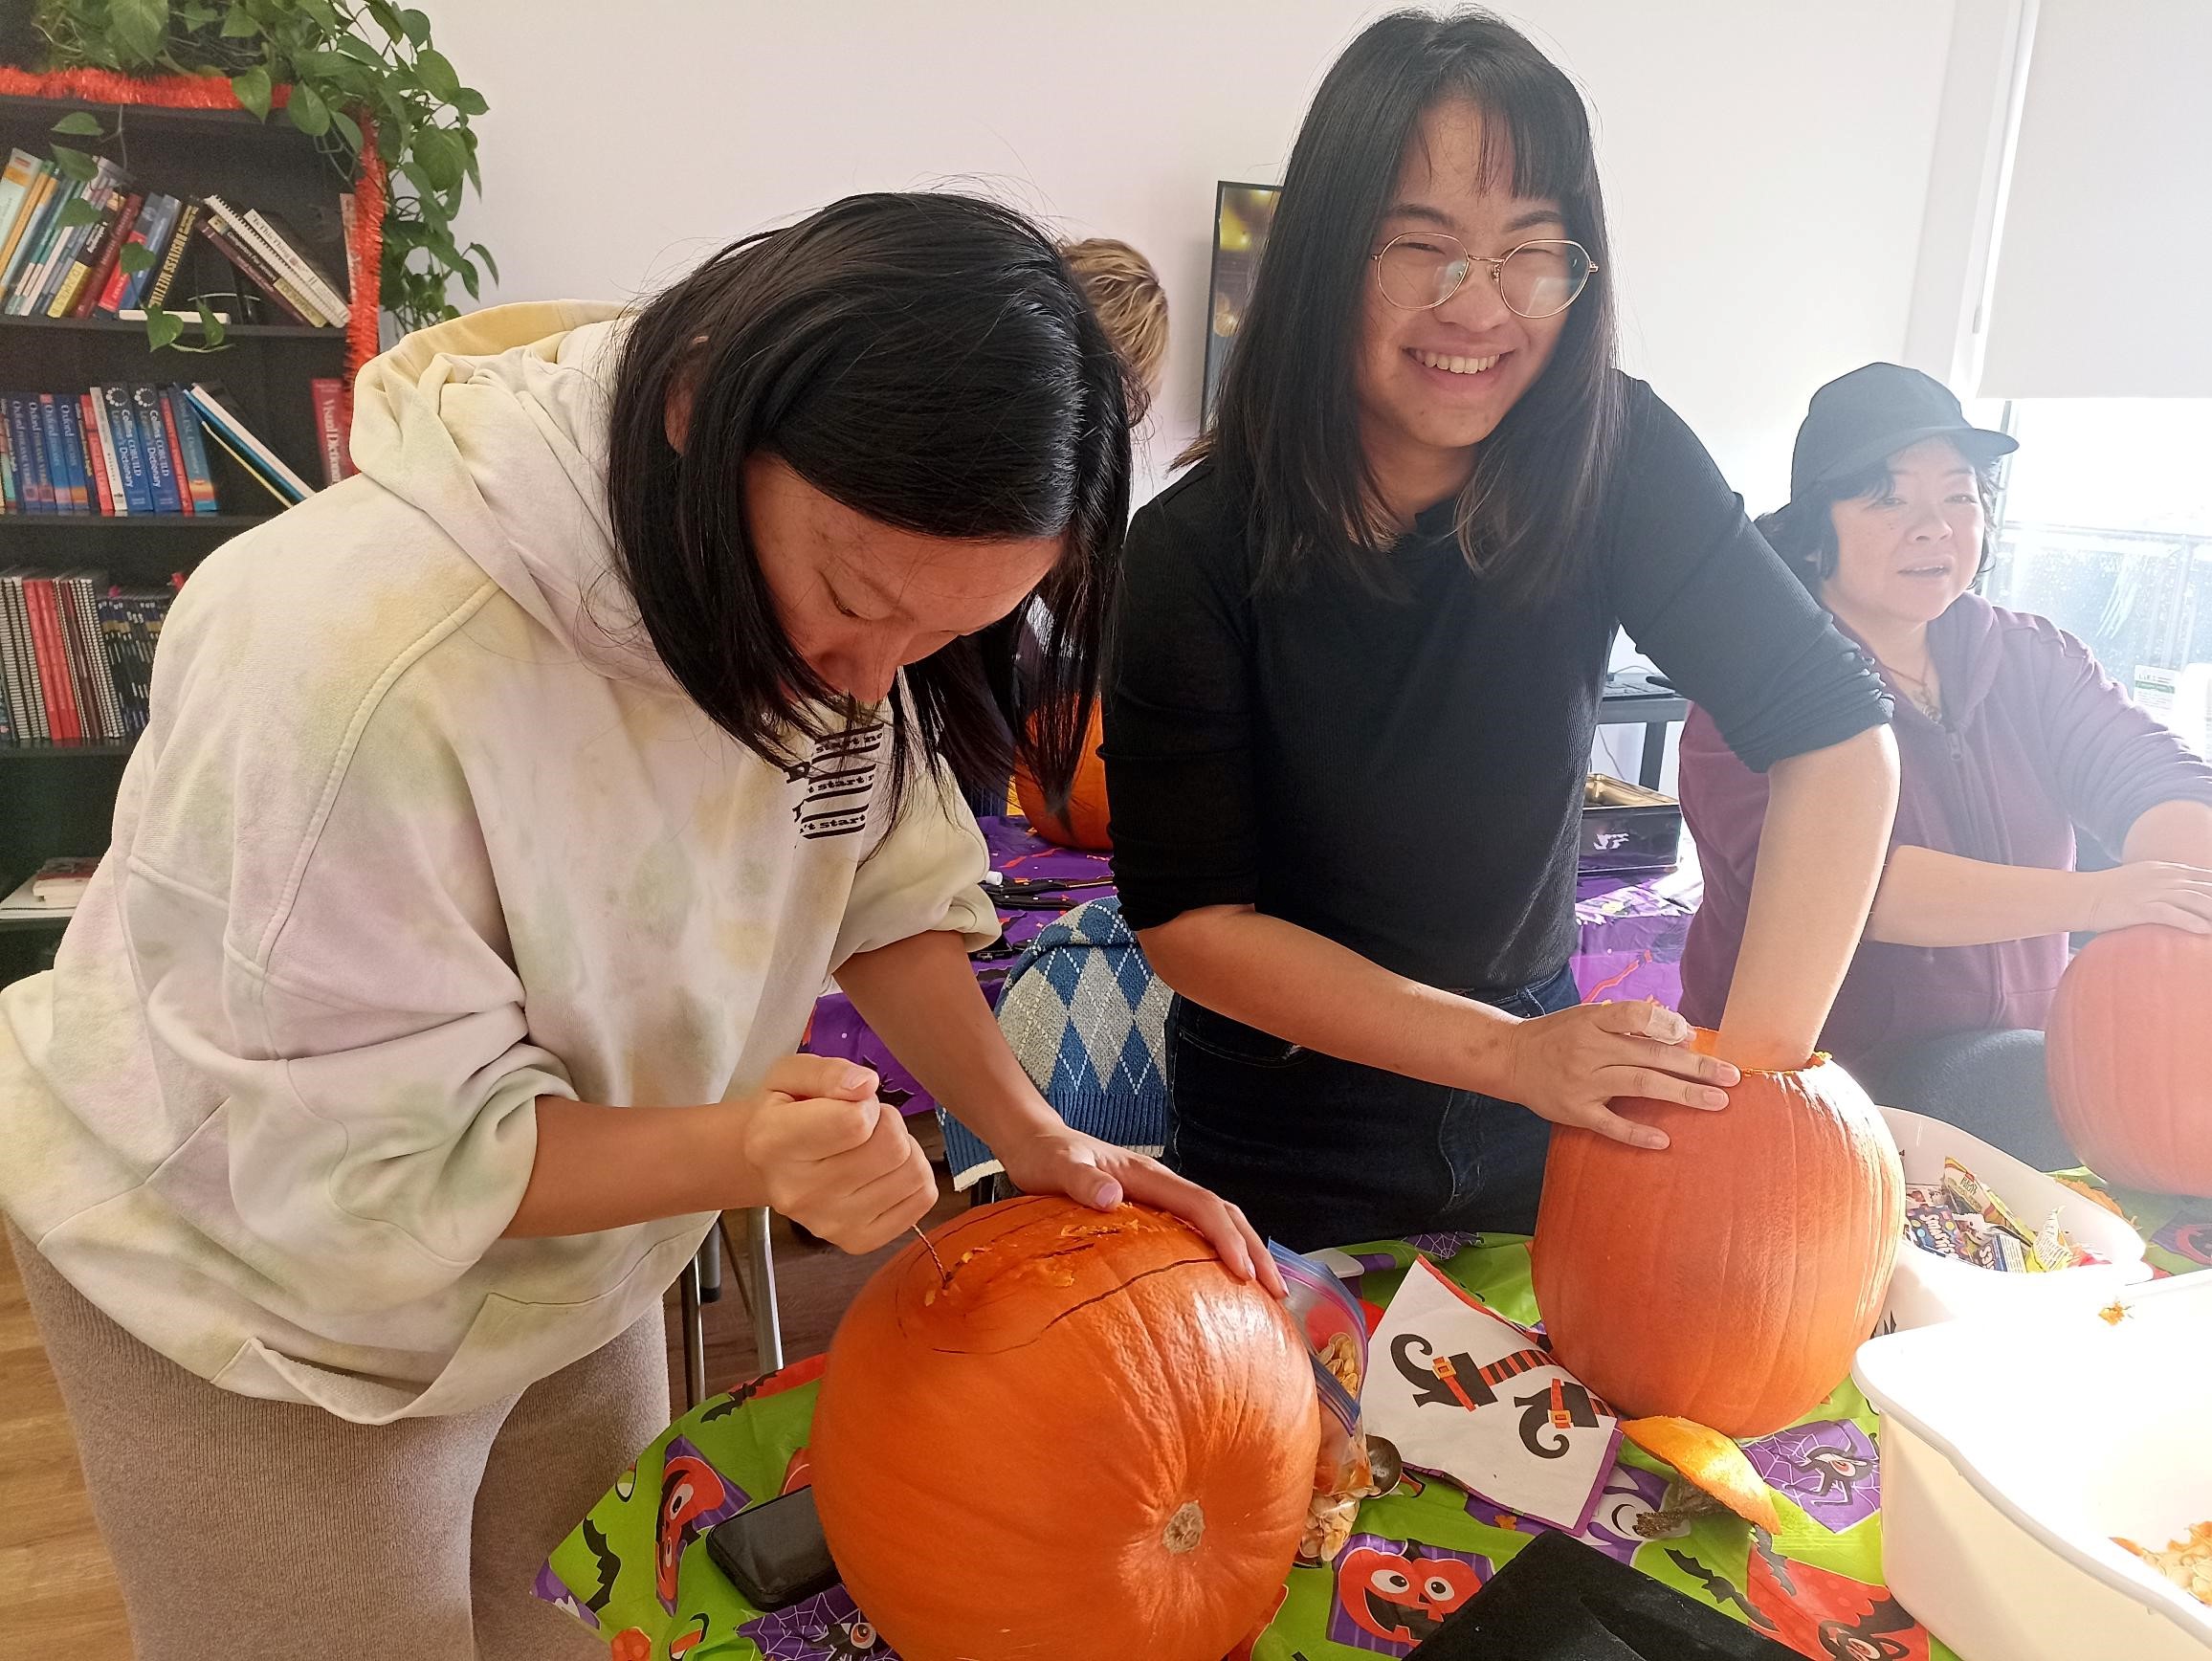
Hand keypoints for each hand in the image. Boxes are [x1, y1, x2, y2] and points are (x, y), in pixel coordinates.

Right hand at [738, 1056, 935, 1251]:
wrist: (769, 1167)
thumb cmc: (785, 1112)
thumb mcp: (791, 1074)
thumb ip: (828, 1072)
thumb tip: (866, 1086)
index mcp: (774, 1143)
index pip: (855, 1122)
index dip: (866, 1103)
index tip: (849, 1103)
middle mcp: (799, 1192)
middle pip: (892, 1146)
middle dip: (888, 1122)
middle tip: (863, 1124)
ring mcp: (830, 1224)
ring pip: (913, 1172)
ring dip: (903, 1149)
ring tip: (871, 1146)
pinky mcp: (858, 1241)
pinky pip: (922, 1199)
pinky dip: (913, 1178)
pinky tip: (883, 1171)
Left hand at [994, 1127, 1287, 1297]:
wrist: (1036, 1144)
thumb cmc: (1046, 1157)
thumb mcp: (1057, 1167)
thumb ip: (1081, 1180)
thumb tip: (1113, 1196)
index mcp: (1150, 1175)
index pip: (1202, 1205)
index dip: (1226, 1237)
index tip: (1243, 1272)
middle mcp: (1163, 1185)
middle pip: (1223, 1213)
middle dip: (1253, 1249)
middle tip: (1276, 1291)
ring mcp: (1160, 1199)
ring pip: (1215, 1222)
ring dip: (1244, 1252)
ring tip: (1264, 1293)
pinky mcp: (1152, 1213)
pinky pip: (1194, 1232)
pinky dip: (1217, 1254)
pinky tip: (1221, 1285)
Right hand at [1496, 998, 1738, 1149]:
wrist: (1511, 1059)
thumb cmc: (1558, 1034)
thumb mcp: (1587, 1016)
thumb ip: (1629, 1022)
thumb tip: (1682, 1033)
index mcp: (1593, 1022)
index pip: (1637, 1016)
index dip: (1668, 1024)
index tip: (1692, 1037)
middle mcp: (1590, 1050)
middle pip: (1651, 1055)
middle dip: (1695, 1066)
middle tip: (1731, 1076)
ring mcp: (1583, 1082)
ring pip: (1640, 1085)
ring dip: (1682, 1093)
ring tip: (1716, 1101)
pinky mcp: (1576, 1111)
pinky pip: (1611, 1125)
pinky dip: (1638, 1134)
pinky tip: (1664, 1140)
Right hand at [2083, 861, 2211, 934]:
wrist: (2080, 896)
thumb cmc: (2109, 892)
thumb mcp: (2141, 880)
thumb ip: (2164, 882)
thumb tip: (2184, 894)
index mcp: (2165, 870)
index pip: (2205, 877)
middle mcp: (2163, 877)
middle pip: (2205, 889)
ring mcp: (2151, 891)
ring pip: (2194, 900)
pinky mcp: (2139, 908)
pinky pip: (2170, 914)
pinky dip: (2190, 921)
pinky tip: (2204, 930)